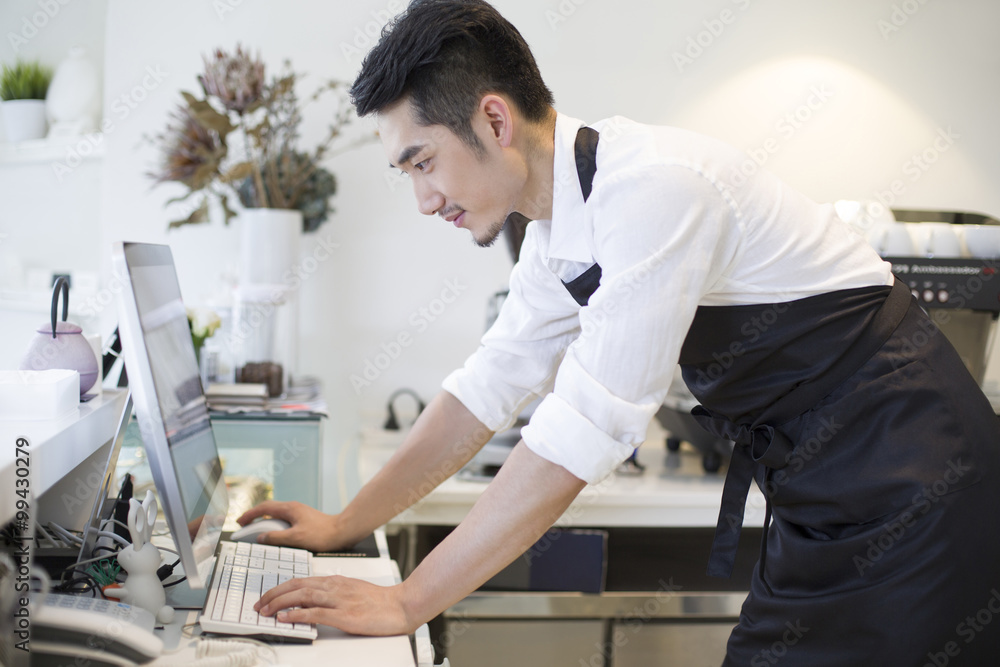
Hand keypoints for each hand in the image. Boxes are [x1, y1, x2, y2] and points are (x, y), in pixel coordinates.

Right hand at [236, 500, 349, 551]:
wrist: (342, 532)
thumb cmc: (322, 534)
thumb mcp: (296, 538)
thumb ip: (276, 538)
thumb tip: (260, 538)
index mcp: (289, 508)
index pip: (264, 508)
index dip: (250, 515)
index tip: (239, 522)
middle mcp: (293, 507)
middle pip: (268, 509)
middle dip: (254, 516)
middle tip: (243, 526)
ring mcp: (298, 512)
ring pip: (276, 514)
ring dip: (264, 521)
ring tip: (255, 531)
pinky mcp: (303, 518)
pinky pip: (283, 519)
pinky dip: (273, 525)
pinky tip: (273, 534)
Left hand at [255, 575, 413, 635]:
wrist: (401, 605)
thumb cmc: (379, 601)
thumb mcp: (351, 591)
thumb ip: (332, 593)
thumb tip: (311, 601)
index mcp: (335, 581)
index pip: (300, 580)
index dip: (280, 588)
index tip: (267, 597)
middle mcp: (335, 587)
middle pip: (297, 586)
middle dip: (274, 595)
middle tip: (259, 605)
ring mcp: (340, 600)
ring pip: (303, 596)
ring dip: (281, 603)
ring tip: (266, 611)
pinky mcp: (345, 615)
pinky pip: (317, 613)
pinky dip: (298, 614)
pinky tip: (287, 618)